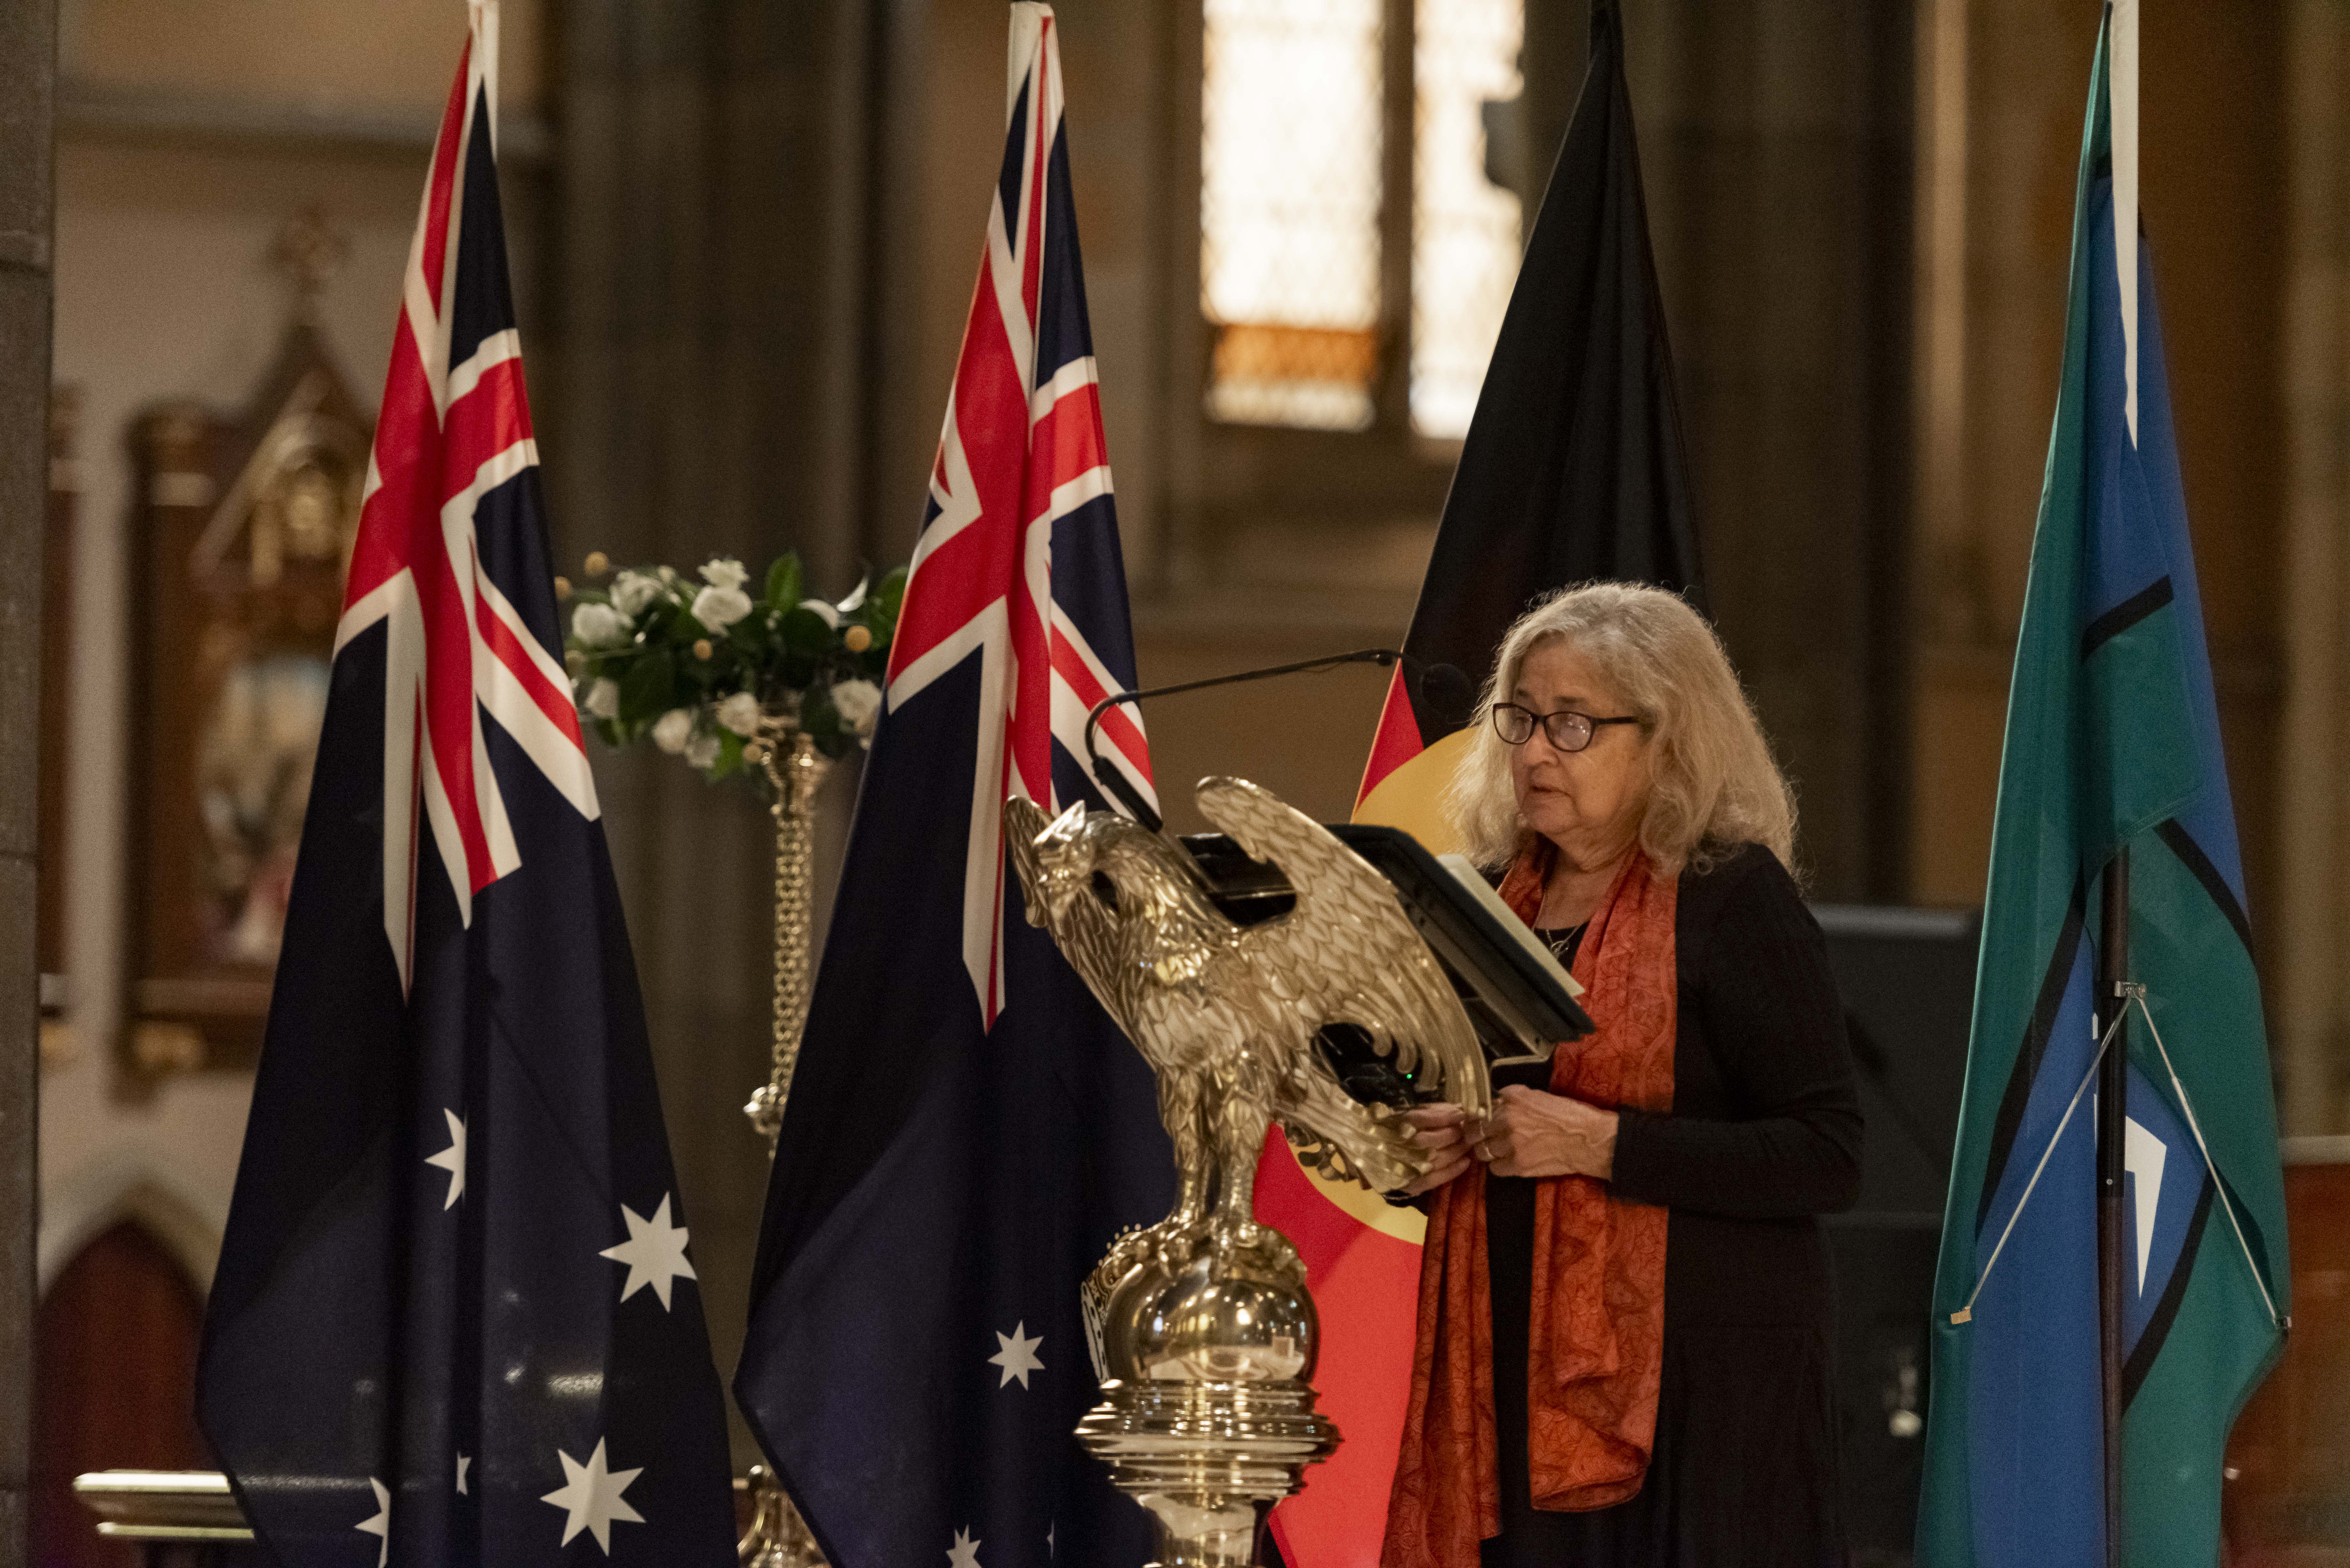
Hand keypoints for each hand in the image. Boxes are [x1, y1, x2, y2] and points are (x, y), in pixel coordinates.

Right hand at [1400, 1103, 1479, 1195]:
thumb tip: (1457, 1109)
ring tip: (1467, 1143)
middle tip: (1466, 1130)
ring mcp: (1406, 1167)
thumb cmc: (1391, 1130)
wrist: (1370, 1156)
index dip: (1445, 1116)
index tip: (1461, 1114)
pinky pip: (1435, 1179)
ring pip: (1438, 1158)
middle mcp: (1401, 1146)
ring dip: (1457, 1150)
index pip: (1423, 1118)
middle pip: (1434, 1139)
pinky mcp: (1410, 1184)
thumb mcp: (1407, 1114)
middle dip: (1454, 1134)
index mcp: (1396, 1125)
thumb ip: (1430, 1111)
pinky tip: (1465, 1162)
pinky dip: (1453, 1171)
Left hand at [1475, 1084, 1617, 1179]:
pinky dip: (1499, 1166)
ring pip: (1482, 1150)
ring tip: (1495, 1150)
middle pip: (1476, 1129)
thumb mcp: (1541, 1097)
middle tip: (1481, 1137)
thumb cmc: (1571, 1116)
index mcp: (1514, 1099)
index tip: (1481, 1120)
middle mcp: (1509, 1119)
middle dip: (1477, 1133)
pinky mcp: (1519, 1164)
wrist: (1590, 1140)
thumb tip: (1498, 1102)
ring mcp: (1512, 1143)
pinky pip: (1495, 1168)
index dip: (1481, 1115)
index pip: (1483, 1107)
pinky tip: (1508, 1162)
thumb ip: (1516, 1098)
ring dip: (1487, 1150)